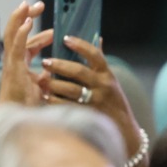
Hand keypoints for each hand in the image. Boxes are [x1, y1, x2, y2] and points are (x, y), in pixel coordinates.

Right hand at [0, 1, 53, 106]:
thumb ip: (47, 76)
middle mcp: (14, 59)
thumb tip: (56, 71)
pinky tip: (27, 22)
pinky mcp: (13, 67)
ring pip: (12, 33)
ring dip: (19, 18)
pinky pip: (15, 46)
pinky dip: (20, 33)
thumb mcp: (42, 86)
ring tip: (27, 5)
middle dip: (26, 16)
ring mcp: (12, 62)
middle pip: (16, 31)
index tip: (55, 30)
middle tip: (39, 5)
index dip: (40, 35)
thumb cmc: (28, 104)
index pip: (29, 43)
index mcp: (21, 63)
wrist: (20, 117)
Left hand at [40, 35, 142, 154]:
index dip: (80, 45)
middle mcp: (103, 86)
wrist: (123, 129)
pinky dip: (54, 100)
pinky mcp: (88, 115)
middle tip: (45, 62)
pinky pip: (67, 105)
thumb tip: (98, 38)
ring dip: (53, 84)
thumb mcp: (111, 82)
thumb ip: (101, 63)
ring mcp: (96, 101)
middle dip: (59, 65)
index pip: (94, 54)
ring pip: (70, 89)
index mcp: (108, 75)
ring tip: (43, 81)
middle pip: (78, 71)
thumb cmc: (113, 101)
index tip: (65, 38)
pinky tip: (46, 96)